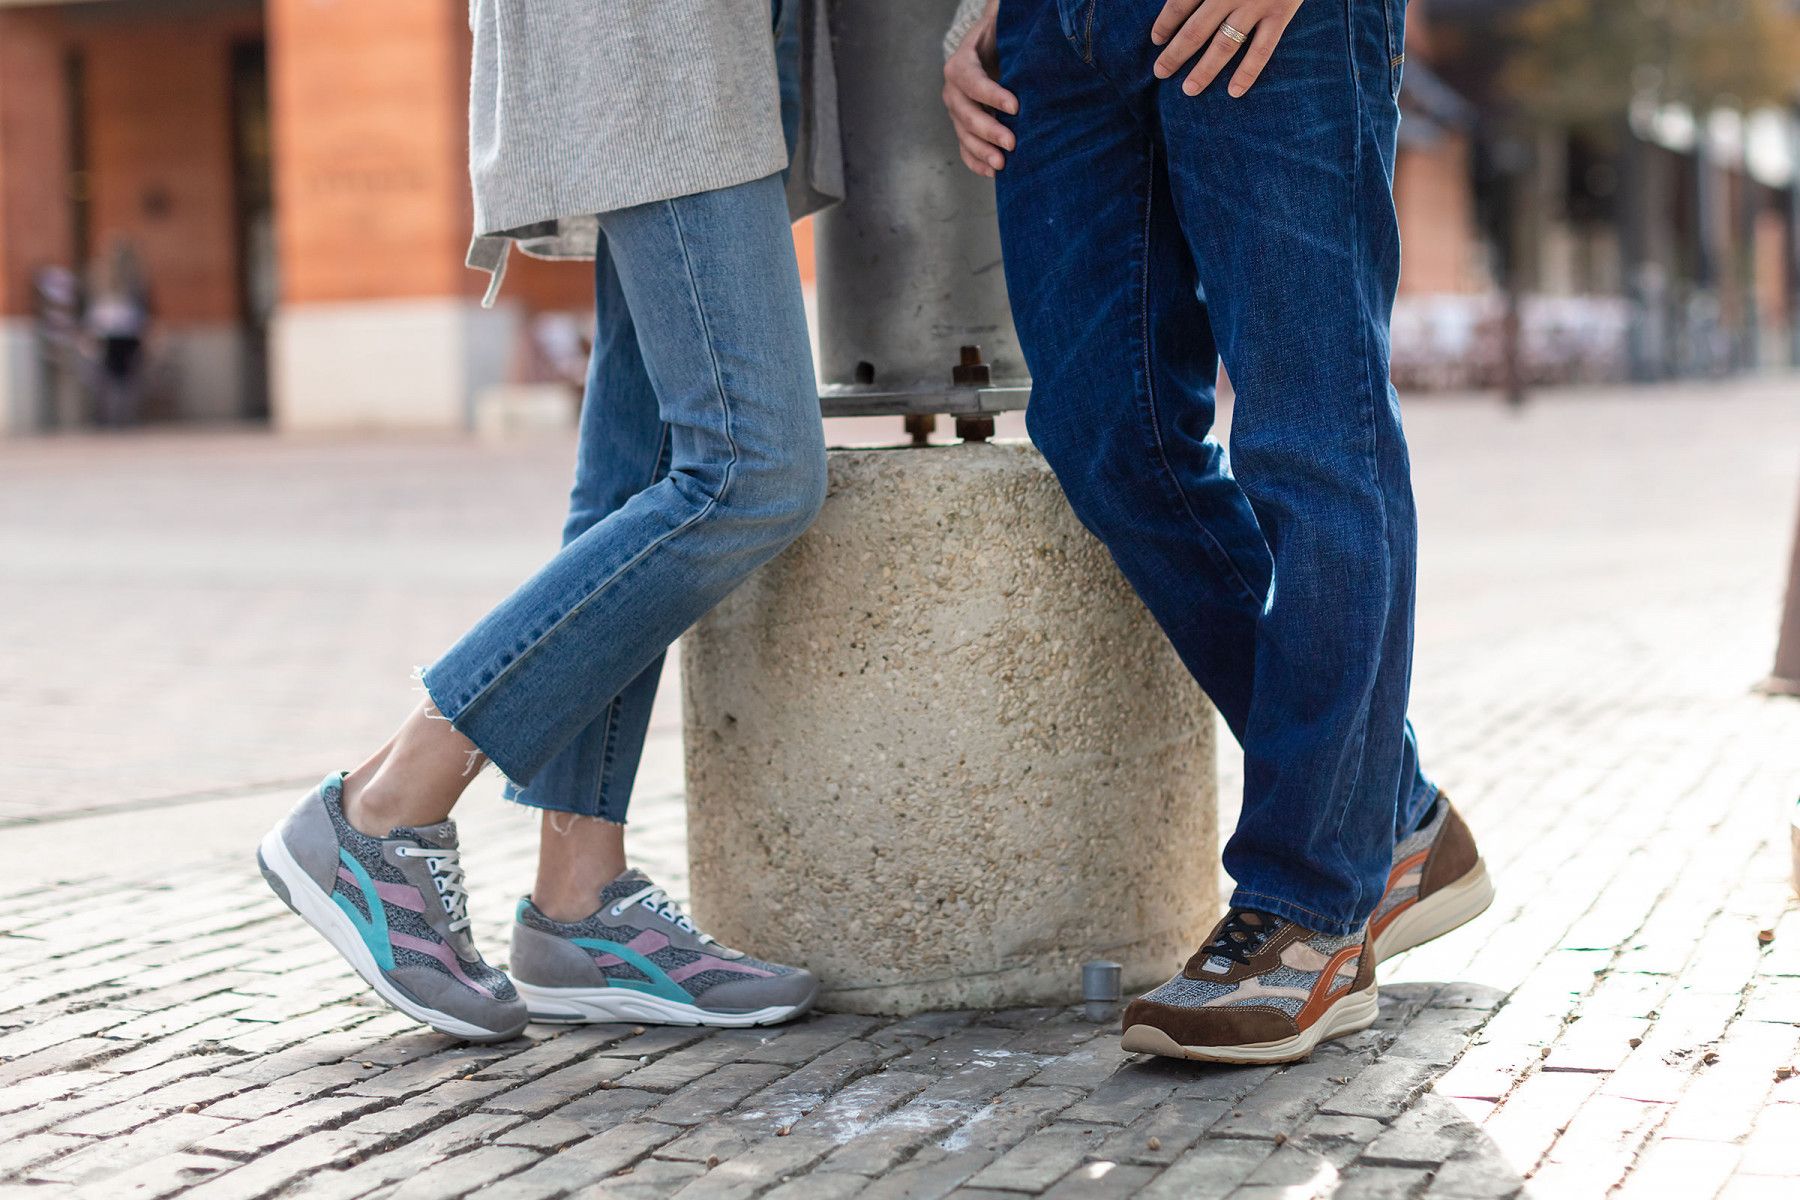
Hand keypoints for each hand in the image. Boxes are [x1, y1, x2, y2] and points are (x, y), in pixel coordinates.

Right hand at [943, 1, 1017, 177]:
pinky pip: (965, 149)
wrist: (991, 50)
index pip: (971, 80)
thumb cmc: (1002, 39)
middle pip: (965, 113)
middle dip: (989, 130)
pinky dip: (977, 163)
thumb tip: (1024, 23)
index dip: (991, 94)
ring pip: (964, 134)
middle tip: (1012, 143)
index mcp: (961, 63)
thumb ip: (1009, 27)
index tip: (1016, 106)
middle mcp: (954, 90)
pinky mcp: (964, 127)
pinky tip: (993, 174)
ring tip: (1003, 165)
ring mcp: (957, 111)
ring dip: (982, 151)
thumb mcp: (1003, 29)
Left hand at [1151, 0, 1304, 97]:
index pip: (1180, 3)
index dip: (1165, 23)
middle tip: (1160, 72)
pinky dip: (1248, 72)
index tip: (1156, 39)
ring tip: (1188, 90)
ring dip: (1204, 70)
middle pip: (1196, 30)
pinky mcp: (1281, 13)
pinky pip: (1262, 49)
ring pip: (1224, 45)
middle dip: (1175, 54)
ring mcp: (1256, 5)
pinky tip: (1234, 92)